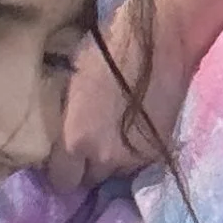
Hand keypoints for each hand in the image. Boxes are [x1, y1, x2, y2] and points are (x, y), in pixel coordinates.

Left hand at [50, 0, 194, 193]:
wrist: (161, 42)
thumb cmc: (108, 49)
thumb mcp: (71, 81)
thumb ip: (65, 117)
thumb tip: (60, 134)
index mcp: (75, 140)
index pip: (61, 180)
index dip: (60, 170)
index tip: (62, 158)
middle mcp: (105, 158)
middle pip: (90, 180)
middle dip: (86, 167)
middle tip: (87, 144)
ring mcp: (135, 159)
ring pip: (115, 174)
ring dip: (111, 161)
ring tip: (113, 136)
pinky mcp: (159, 152)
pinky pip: (138, 165)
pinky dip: (133, 154)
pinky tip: (133, 132)